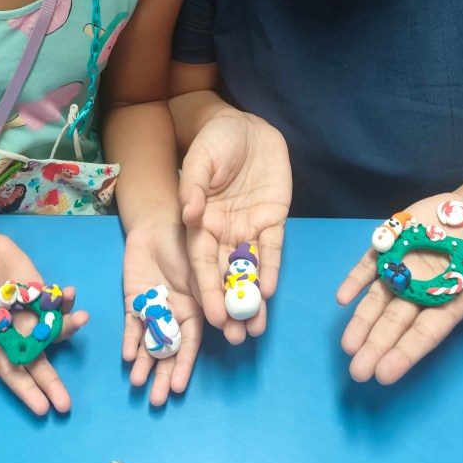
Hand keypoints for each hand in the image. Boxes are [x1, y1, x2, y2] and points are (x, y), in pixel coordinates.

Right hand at [0, 231, 87, 414]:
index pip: (15, 375)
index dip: (29, 392)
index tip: (44, 409)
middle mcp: (20, 337)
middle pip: (39, 364)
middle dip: (53, 383)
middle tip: (66, 404)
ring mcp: (35, 317)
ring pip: (55, 332)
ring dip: (70, 327)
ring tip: (82, 319)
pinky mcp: (46, 297)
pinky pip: (59, 304)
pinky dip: (67, 301)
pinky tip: (69, 292)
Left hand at [122, 224, 202, 405]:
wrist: (160, 223)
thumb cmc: (190, 242)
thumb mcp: (203, 267)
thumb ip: (209, 292)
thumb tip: (225, 322)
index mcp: (197, 309)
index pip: (191, 343)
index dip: (185, 364)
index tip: (180, 386)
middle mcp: (175, 315)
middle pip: (169, 350)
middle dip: (163, 374)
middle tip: (157, 399)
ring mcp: (154, 310)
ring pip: (149, 343)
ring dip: (144, 364)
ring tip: (138, 386)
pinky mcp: (134, 302)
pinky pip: (132, 326)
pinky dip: (130, 340)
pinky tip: (127, 357)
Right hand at [179, 110, 290, 341]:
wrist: (246, 126)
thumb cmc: (215, 141)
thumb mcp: (201, 159)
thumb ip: (194, 186)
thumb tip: (189, 213)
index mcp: (199, 222)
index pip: (201, 262)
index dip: (207, 289)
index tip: (213, 316)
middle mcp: (222, 232)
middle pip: (225, 274)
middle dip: (230, 305)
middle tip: (236, 335)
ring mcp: (248, 227)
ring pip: (249, 269)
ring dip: (252, 297)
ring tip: (256, 328)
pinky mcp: (273, 220)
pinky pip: (272, 248)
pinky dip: (271, 268)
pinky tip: (270, 290)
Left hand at [337, 194, 462, 383]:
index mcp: (450, 302)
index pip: (424, 333)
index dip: (405, 353)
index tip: (385, 375)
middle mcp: (423, 289)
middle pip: (395, 321)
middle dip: (376, 345)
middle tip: (357, 371)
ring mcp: (406, 266)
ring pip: (379, 297)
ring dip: (361, 320)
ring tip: (346, 345)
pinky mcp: (394, 241)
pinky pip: (371, 261)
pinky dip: (357, 277)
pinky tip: (342, 297)